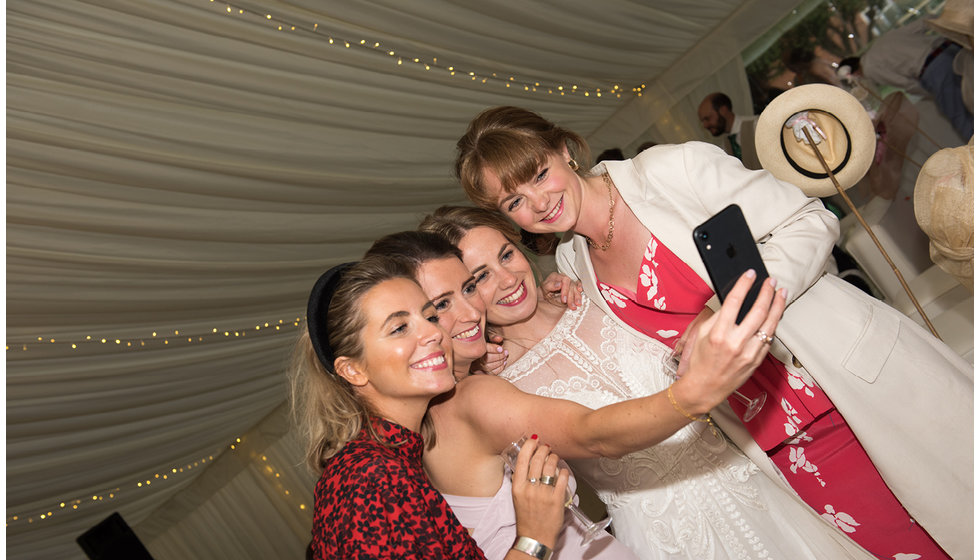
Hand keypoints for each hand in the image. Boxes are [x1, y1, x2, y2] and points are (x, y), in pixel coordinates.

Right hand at [471, 334, 507, 374]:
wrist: (476, 354)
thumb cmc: (484, 346)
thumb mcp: (487, 339)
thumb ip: (493, 338)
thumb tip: (499, 338)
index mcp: (475, 348)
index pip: (484, 349)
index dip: (494, 349)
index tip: (501, 349)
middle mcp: (474, 358)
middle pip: (487, 359)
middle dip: (499, 356)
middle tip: (505, 353)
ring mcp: (475, 367)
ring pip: (489, 367)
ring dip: (500, 362)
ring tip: (505, 358)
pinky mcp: (479, 373)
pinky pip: (490, 373)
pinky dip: (499, 369)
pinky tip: (503, 364)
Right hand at [510, 437, 568, 547]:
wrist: (535, 537)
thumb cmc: (527, 518)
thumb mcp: (517, 497)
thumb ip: (521, 481)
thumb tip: (527, 463)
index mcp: (518, 487)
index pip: (522, 460)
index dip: (529, 446)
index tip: (533, 439)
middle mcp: (530, 489)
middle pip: (537, 460)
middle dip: (544, 449)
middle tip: (547, 447)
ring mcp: (544, 494)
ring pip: (550, 466)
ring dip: (554, 458)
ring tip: (554, 457)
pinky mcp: (557, 499)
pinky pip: (562, 478)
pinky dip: (563, 471)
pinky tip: (563, 471)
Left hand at [541, 272, 583, 309]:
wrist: (543, 300)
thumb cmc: (542, 294)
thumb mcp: (543, 290)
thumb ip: (550, 285)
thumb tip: (559, 284)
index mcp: (554, 277)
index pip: (564, 280)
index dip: (565, 290)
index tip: (564, 300)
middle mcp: (562, 278)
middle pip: (570, 285)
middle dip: (570, 296)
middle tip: (570, 305)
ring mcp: (567, 282)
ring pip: (575, 288)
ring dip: (576, 297)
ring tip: (576, 305)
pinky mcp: (571, 287)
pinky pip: (578, 285)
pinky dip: (579, 288)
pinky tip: (580, 291)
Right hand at [672, 270, 785, 414]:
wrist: (705, 387)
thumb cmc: (700, 360)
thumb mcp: (701, 334)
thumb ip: (718, 318)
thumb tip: (734, 302)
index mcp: (718, 334)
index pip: (734, 302)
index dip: (744, 284)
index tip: (751, 274)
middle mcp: (735, 343)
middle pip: (757, 311)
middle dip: (767, 293)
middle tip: (771, 282)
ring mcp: (748, 353)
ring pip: (769, 325)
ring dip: (777, 306)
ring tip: (781, 294)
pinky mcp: (756, 361)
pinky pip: (768, 339)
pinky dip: (773, 324)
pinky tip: (775, 315)